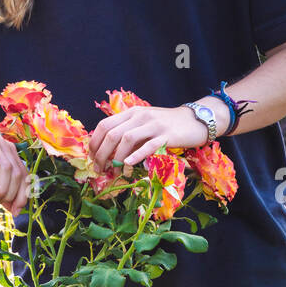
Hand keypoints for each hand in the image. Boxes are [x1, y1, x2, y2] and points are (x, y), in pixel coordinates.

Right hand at [0, 127, 30, 219]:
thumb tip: (12, 207)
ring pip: (11, 170)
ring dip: (4, 189)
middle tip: (3, 206)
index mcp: (11, 157)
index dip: (23, 196)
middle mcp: (9, 149)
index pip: (25, 178)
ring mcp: (1, 143)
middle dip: (15, 196)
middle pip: (21, 175)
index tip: (15, 211)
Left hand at [87, 105, 210, 173]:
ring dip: (116, 158)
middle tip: (99, 169)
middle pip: (112, 134)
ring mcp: (153, 125)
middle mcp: (140, 116)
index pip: (104, 125)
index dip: (95, 142)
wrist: (194, 120)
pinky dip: (136, 155)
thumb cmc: (166, 125)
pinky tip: (128, 165)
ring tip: (114, 173)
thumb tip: (107, 153)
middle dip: (102, 154)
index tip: (92, 158)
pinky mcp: (167, 135)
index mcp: (131, 113)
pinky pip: (149, 145)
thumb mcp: (144, 125)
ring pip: (127, 139)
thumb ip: (128, 134)